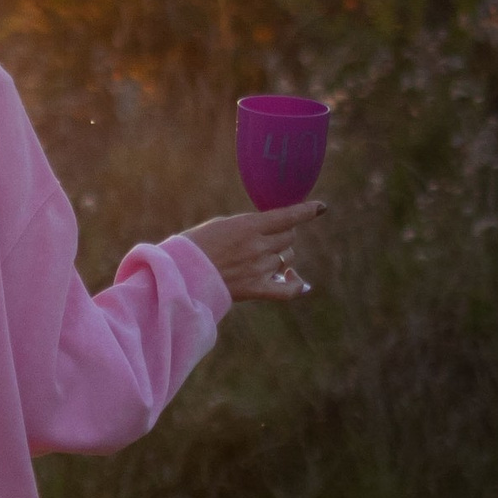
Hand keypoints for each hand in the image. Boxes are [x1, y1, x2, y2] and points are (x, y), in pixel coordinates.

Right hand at [185, 199, 325, 301]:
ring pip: (287, 258)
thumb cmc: (193, 246)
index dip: (307, 211)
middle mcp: (258, 247)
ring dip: (281, 255)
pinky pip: (288, 289)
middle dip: (284, 234)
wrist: (177, 275)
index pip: (288, 216)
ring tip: (263, 256)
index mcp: (248, 226)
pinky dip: (296, 284)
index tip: (320, 207)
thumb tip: (269, 230)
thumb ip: (247, 226)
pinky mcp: (256, 289)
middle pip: (289, 237)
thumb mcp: (220, 226)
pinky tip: (296, 279)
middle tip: (270, 235)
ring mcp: (259, 269)